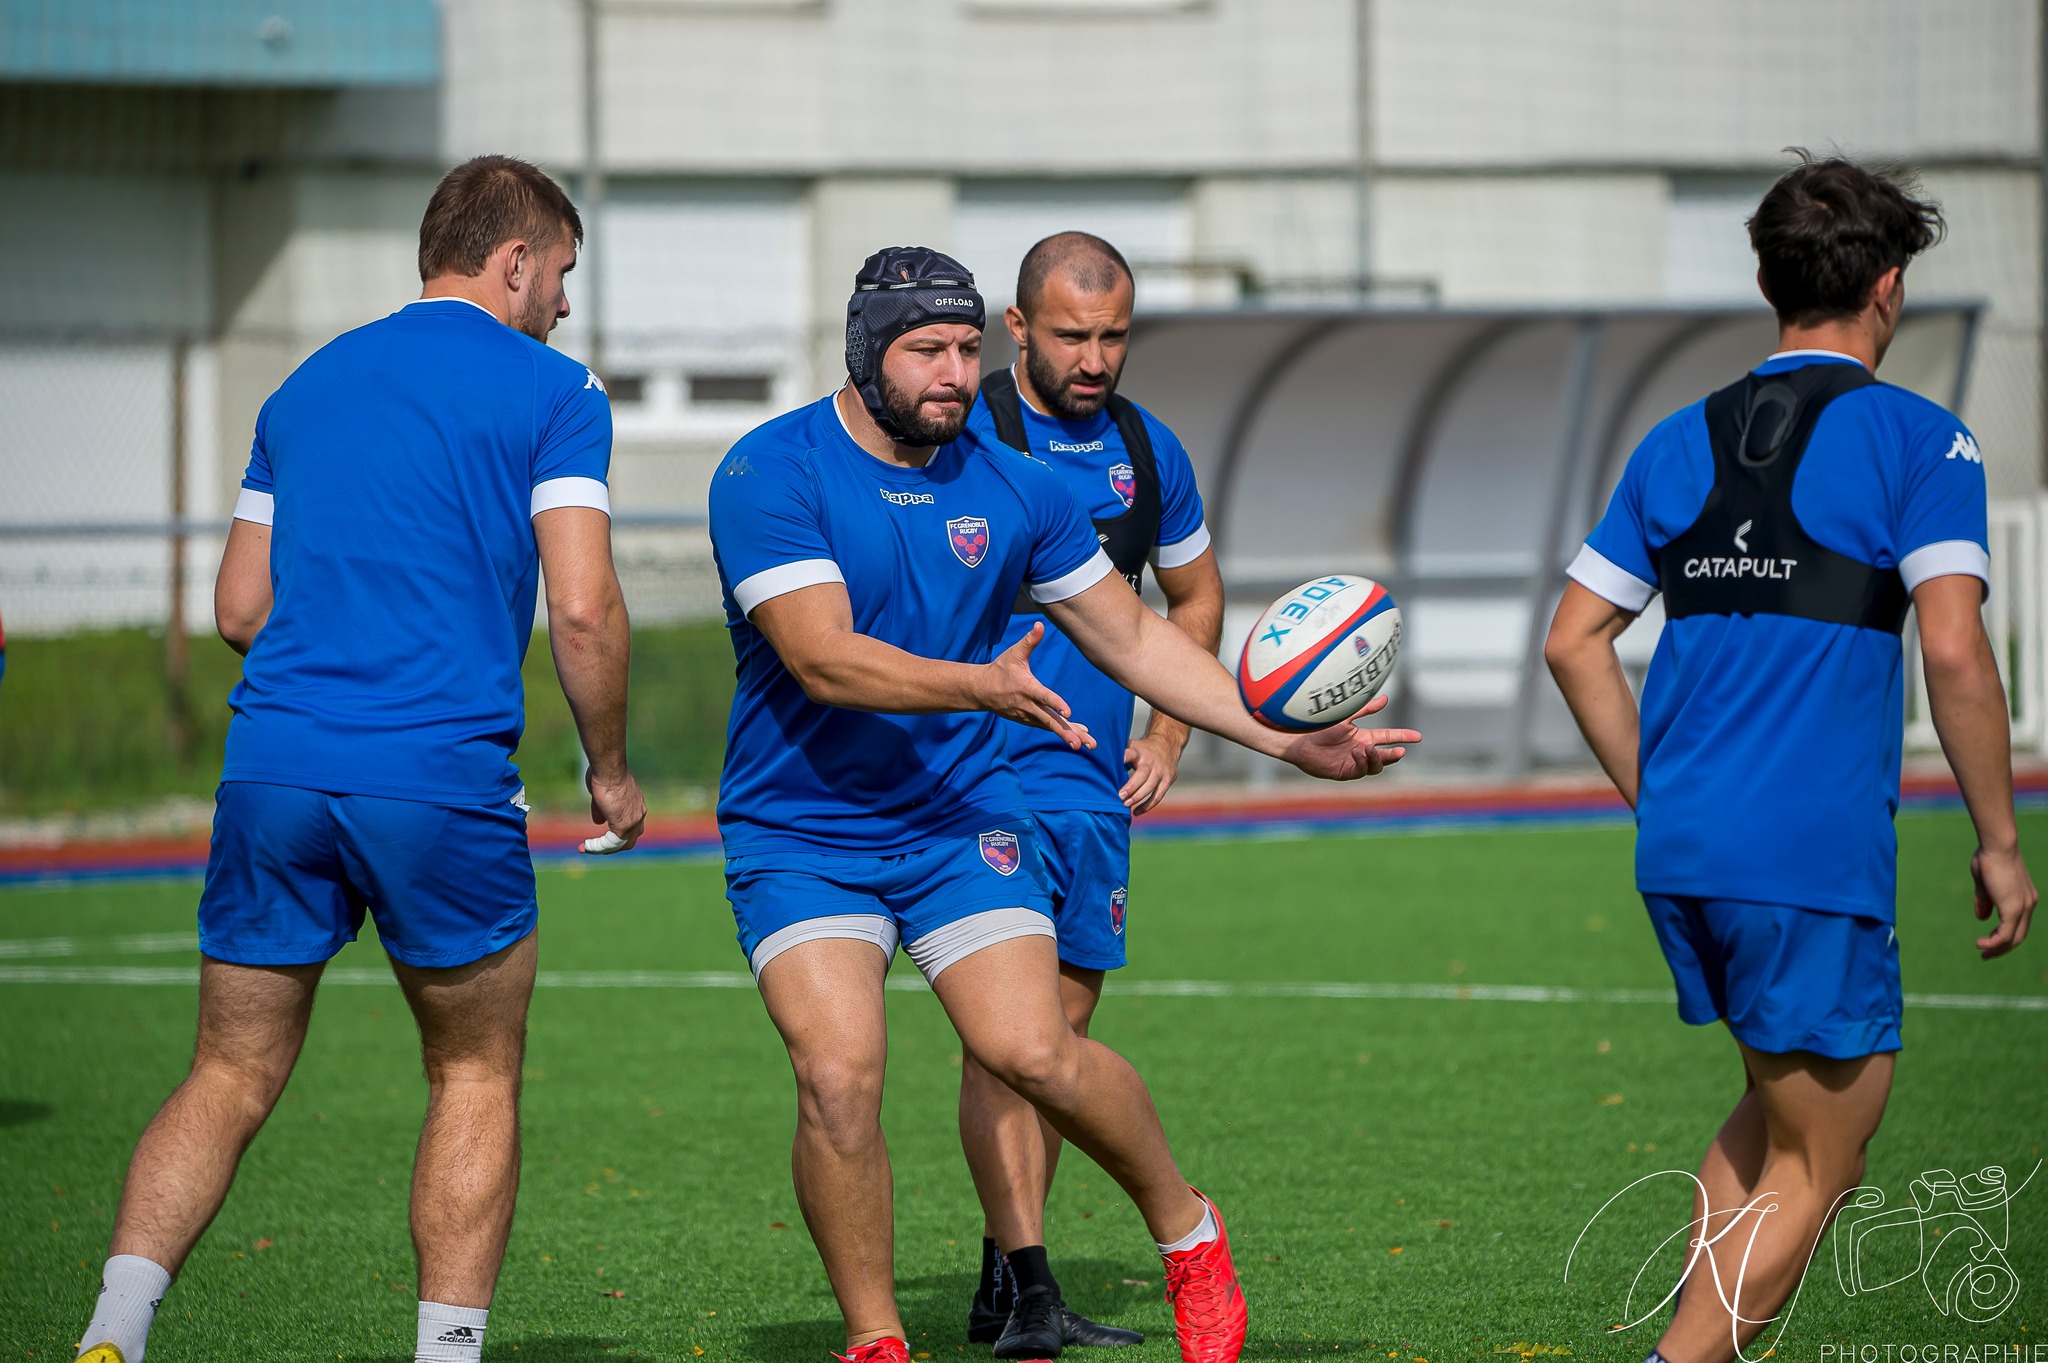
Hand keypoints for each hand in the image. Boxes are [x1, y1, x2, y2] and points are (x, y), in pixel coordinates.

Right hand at [584, 766, 646, 854]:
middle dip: (613, 846)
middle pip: (630, 840)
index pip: (632, 827)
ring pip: (621, 844)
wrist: (608, 768)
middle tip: (597, 847)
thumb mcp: (602, 793)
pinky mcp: (622, 826)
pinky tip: (586, 846)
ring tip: (587, 848)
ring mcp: (633, 822)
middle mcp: (639, 814)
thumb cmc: (604, 773)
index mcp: (636, 805)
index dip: (616, 834)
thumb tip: (598, 822)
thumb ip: (602, 809)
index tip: (600, 836)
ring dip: (603, 849)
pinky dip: (598, 847)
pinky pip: (610, 843)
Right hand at [977, 622, 1093, 750]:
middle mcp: (1028, 706)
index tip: (1069, 713)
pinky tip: (1080, 737)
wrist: (982, 690)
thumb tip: (1040, 624)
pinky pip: (1048, 727)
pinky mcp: (1029, 720)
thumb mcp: (1014, 653)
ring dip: (1069, 736)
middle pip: (1050, 721)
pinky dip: (1063, 732)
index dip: (1056, 704)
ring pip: (1051, 727)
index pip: (1044, 697)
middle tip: (1081, 744)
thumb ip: (1029, 640)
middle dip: (1066, 733)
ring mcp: (1028, 716)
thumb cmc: (1000, 669)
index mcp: (1026, 688)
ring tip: (1088, 746)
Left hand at [1120, 732, 1183, 814]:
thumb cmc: (1142, 750)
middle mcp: (1151, 761)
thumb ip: (1119, 754)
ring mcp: (1161, 771)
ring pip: (1151, 787)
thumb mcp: (1132, 746)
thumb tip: (1097, 761)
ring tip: (1126, 805)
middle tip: (1120, 796)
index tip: (1118, 764)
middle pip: (1142, 775)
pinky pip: (1158, 796)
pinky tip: (1136, 811)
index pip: (1130, 754)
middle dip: (1131, 787)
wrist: (1167, 744)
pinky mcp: (1168, 780)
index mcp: (1138, 752)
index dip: (1124, 758)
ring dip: (1138, 798)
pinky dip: (1147, 806)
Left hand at [1275, 695, 1418, 780]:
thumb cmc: (1319, 727)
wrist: (1299, 740)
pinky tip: (1356, 753)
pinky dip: (1362, 763)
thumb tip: (1385, 699)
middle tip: (1400, 751)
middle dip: (1394, 754)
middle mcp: (1361, 750)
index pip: (1388, 737)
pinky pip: (1360, 771)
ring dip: (1376, 758)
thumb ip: (1365, 710)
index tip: (1418, 737)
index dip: (1402, 737)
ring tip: (1368, 749)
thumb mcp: (1346, 716)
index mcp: (1363, 737)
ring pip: (1375, 766)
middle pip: (1385, 755)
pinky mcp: (1345, 772)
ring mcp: (1354, 763)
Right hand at [1970, 843, 2035, 957]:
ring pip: (2013, 939)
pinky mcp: (2013, 909)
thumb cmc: (1988, 859)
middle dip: (2001, 948)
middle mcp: (2028, 905)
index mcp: (2024, 899)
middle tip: (1985, 954)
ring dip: (1996, 949)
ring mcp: (2023, 908)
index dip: (2003, 937)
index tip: (1987, 942)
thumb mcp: (1984, 884)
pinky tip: (1980, 944)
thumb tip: (1981, 918)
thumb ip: (1985, 901)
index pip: (2019, 925)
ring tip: (1981, 950)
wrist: (1997, 846)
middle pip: (2019, 936)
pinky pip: (2005, 934)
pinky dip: (1993, 942)